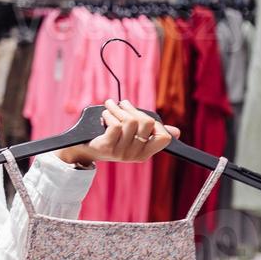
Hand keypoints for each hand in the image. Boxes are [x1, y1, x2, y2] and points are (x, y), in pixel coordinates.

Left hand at [56, 99, 179, 167]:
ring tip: (110, 106)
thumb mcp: (133, 137)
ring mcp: (121, 153)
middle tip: (122, 104)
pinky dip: (109, 115)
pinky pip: (116, 124)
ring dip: (118, 109)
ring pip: (130, 121)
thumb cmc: (111, 139)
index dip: (157, 124)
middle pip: (146, 123)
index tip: (145, 117)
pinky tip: (104, 115)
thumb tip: (176, 132)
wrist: (84, 149)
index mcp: (145, 153)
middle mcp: (135, 155)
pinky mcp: (108, 147)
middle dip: (133, 109)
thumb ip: (152, 133)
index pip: (164, 138)